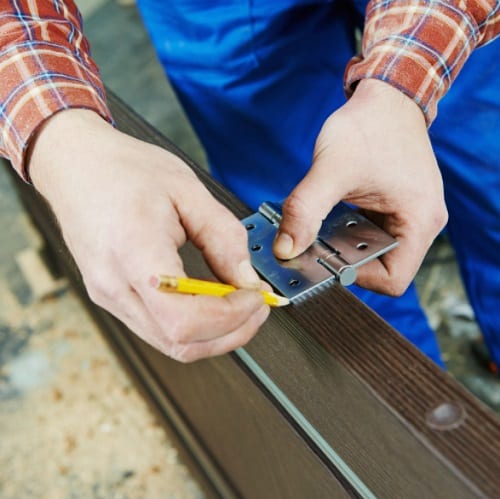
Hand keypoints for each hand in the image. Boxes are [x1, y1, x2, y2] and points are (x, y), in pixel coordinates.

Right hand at [29, 110, 269, 361]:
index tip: (255, 295)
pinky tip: (212, 302)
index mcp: (133, 253)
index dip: (230, 317)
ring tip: (240, 304)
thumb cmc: (125, 170)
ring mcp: (109, 296)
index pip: (184, 319)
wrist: (76, 166)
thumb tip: (246, 279)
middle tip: (257, 305)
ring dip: (215, 333)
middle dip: (231, 332)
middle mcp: (115, 286)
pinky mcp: (111, 297)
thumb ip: (223, 238)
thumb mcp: (187, 190)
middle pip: (180, 343)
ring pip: (171, 344)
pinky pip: (158, 329)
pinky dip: (194, 325)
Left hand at [273, 79, 447, 295]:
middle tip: (313, 246)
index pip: (392, 279)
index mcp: (420, 221)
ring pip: (372, 250)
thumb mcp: (331, 170)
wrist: (386, 95)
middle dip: (343, 259)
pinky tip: (324, 217)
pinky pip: (369, 232)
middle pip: (381, 266)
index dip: (356, 277)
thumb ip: (304, 211)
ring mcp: (409, 215)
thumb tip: (284, 250)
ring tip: (316, 230)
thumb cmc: (368, 125)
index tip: (325, 258)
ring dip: (341, 245)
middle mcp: (421, 223)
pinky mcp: (395, 207)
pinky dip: (345, 230)